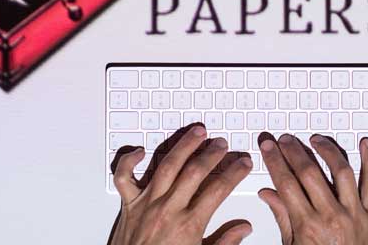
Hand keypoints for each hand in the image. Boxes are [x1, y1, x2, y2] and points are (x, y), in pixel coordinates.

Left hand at [107, 124, 253, 244]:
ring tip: (196, 133)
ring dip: (183, 147)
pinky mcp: (128, 205)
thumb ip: (223, 242)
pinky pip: (124, 177)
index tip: (242, 163)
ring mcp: (146, 204)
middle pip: (194, 172)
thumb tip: (243, 228)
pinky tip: (140, 150)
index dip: (234, 173)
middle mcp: (167, 210)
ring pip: (166, 166)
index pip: (218, 190)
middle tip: (221, 144)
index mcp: (189, 225)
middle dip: (211, 154)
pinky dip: (129, 161)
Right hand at [258, 133, 367, 244]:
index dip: (275, 161)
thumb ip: (283, 217)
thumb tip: (268, 193)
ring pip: (341, 171)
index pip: (286, 184)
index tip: (269, 147)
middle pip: (309, 173)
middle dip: (294, 151)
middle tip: (285, 139)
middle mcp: (332, 217)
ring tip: (315, 139)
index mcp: (308, 227)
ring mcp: (355, 214)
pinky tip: (364, 144)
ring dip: (326, 150)